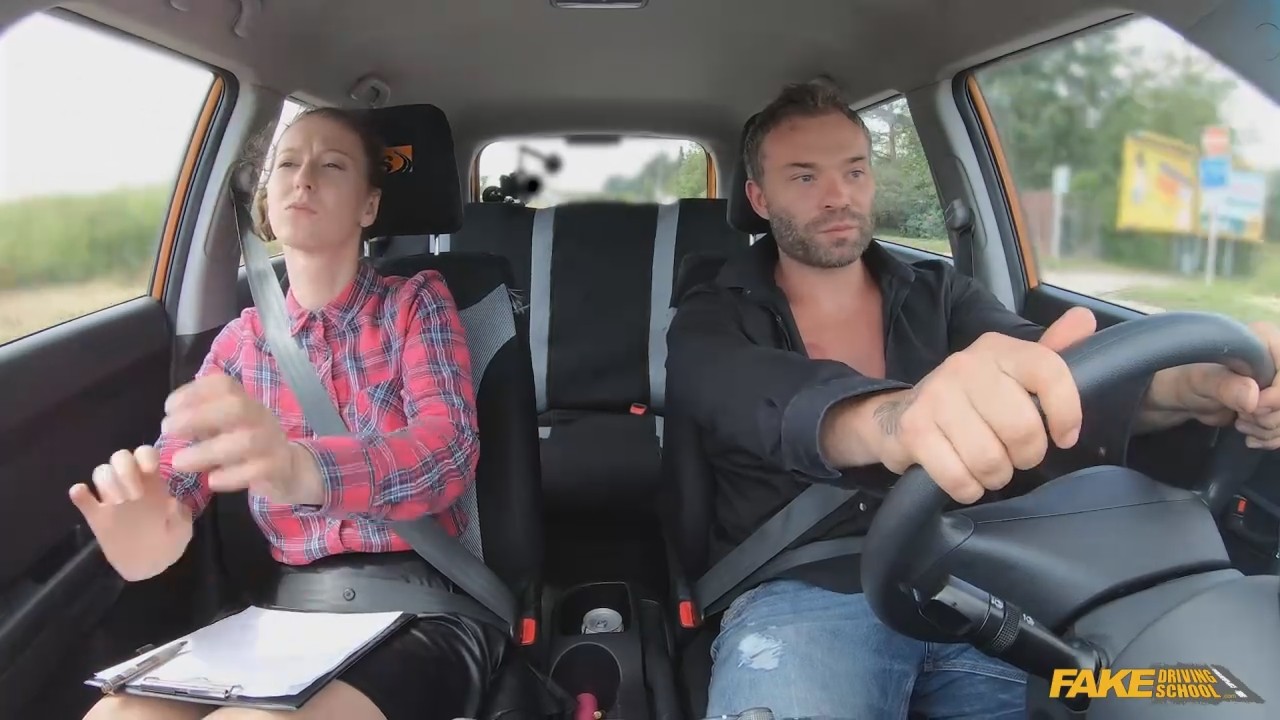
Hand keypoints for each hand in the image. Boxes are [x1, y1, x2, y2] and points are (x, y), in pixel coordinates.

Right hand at [69, 446, 192, 580]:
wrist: (149, 567)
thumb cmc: (169, 543)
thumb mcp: (183, 531)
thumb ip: (180, 516)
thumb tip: (171, 502)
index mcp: (153, 483)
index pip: (145, 453)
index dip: (145, 456)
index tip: (151, 469)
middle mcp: (131, 485)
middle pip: (120, 457)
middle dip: (126, 469)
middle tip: (135, 495)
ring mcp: (111, 500)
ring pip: (101, 472)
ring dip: (108, 482)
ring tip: (120, 504)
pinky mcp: (96, 516)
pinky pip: (81, 498)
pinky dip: (79, 493)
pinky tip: (83, 495)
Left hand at [162, 373, 323, 503]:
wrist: (289, 468)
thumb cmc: (247, 443)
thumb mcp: (227, 424)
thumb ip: (202, 419)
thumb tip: (171, 422)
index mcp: (245, 400)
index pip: (222, 384)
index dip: (192, 392)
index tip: (168, 408)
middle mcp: (260, 416)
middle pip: (236, 407)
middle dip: (197, 416)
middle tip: (167, 430)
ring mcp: (271, 441)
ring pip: (245, 441)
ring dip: (207, 451)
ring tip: (178, 462)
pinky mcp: (277, 467)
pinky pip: (256, 470)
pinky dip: (231, 476)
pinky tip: (211, 482)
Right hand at [868, 307, 1096, 503]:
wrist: (899, 413)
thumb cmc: (969, 399)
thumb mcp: (1010, 371)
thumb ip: (1050, 351)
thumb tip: (1084, 318)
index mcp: (996, 349)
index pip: (1048, 371)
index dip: (1067, 411)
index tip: (1065, 436)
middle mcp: (964, 366)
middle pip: (1022, 427)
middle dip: (1027, 455)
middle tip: (1017, 456)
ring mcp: (936, 397)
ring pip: (990, 459)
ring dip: (996, 476)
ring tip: (991, 468)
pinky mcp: (914, 430)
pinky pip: (958, 477)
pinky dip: (968, 488)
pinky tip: (966, 478)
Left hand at [1144, 321, 1279, 448]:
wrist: (1176, 399)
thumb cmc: (1182, 379)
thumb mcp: (1199, 380)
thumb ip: (1224, 385)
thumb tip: (1254, 397)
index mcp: (1266, 341)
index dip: (1278, 398)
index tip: (1253, 409)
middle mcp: (1276, 360)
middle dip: (1274, 417)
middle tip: (1245, 418)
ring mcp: (1276, 384)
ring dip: (1272, 429)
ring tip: (1243, 426)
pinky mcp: (1273, 405)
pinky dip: (1272, 437)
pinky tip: (1252, 436)